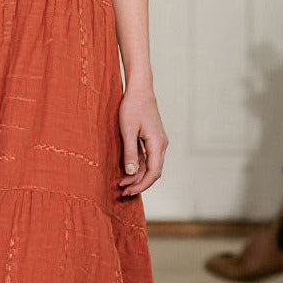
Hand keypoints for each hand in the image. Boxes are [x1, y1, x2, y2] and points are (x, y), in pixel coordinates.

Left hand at [117, 82, 167, 196]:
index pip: (153, 172)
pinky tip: (126, 170)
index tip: (128, 192)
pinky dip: (138, 166)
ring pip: (150, 166)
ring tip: (121, 183)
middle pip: (153, 172)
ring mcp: (158, 142)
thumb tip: (130, 173)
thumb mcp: (127, 130)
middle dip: (139, 184)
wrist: (140, 89)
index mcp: (157, 144)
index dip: (141, 185)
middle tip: (122, 192)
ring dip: (137, 176)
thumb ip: (129, 152)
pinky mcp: (153, 139)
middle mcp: (161, 145)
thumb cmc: (132, 107)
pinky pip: (147, 158)